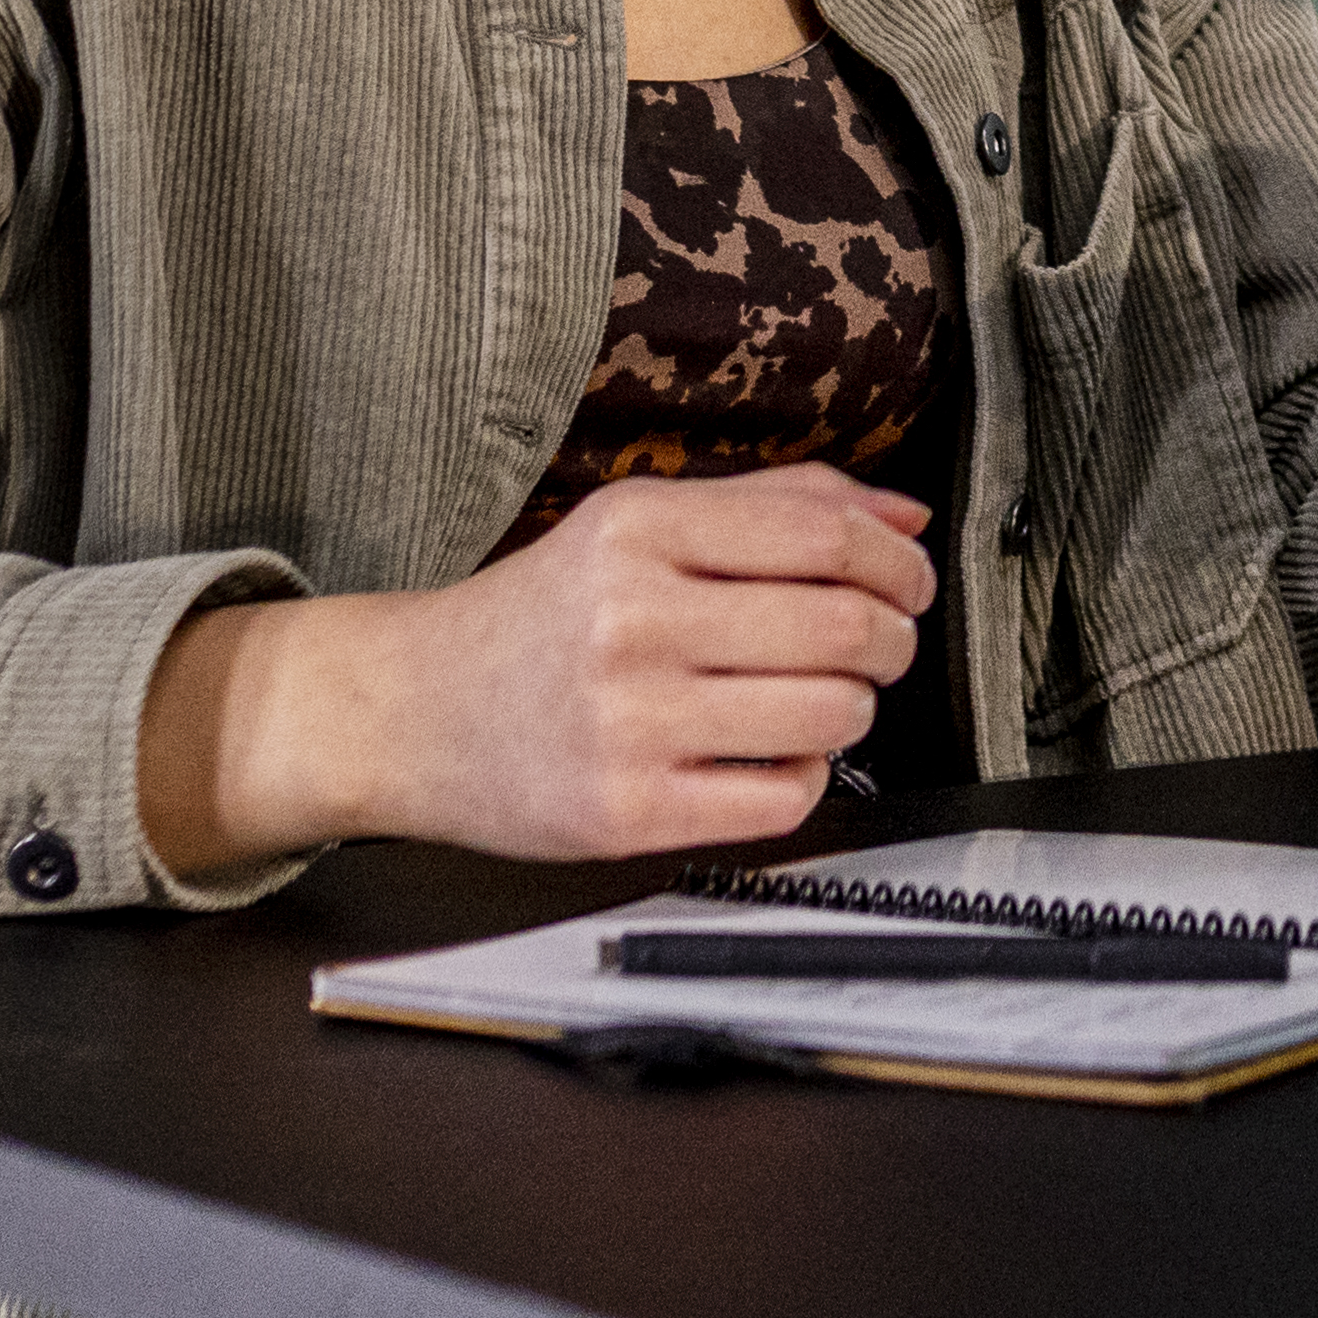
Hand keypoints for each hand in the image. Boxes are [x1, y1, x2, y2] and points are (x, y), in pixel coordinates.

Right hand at [144, 466, 928, 875]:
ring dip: (852, 710)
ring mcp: (629, 723)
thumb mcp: (635, 524)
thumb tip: (903, 516)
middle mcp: (632, 621)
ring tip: (816, 700)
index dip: (895, 562)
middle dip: (891, 640)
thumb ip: (773, 505)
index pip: (823, 534)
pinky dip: (804, 777)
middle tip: (880, 645)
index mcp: (637, 530)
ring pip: (829, 715)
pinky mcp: (627, 813)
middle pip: (841, 627)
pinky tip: (766, 756)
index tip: (908, 581)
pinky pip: (784, 798)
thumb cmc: (534, 620)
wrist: (409, 712)